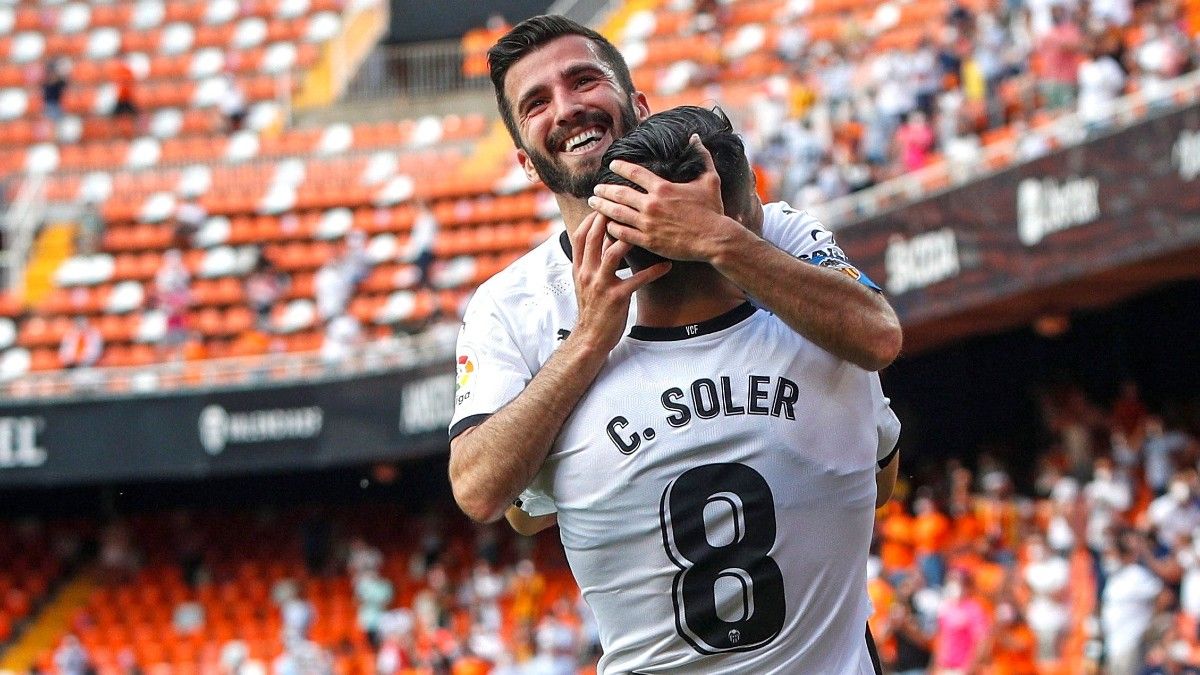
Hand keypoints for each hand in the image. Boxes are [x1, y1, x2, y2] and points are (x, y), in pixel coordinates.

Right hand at [569, 212, 670, 352]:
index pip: (580, 235)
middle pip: (594, 238)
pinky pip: (637, 280)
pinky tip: (666, 265)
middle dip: (608, 218)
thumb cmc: (593, 308)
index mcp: (579, 268)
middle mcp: (587, 273)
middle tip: (627, 205)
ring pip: (612, 253)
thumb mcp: (585, 283)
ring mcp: (601, 285)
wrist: (591, 337)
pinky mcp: (617, 298)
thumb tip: (604, 239)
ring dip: (629, 238)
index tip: (605, 204)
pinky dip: (654, 271)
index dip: (591, 218)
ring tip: (646, 228)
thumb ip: (592, 262)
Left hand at [587, 134, 743, 261]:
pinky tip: (606, 225)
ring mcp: (648, 224)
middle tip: (595, 189)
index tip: (612, 165)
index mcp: (663, 188)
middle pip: (619, 193)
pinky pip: (623, 234)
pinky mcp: (648, 241)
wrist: (715, 239)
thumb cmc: (713, 210)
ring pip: (617, 213)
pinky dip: (612, 229)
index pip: (635, 172)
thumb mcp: (710, 180)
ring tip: (593, 203)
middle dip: (604, 190)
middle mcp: (651, 204)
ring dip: (602, 207)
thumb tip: (696, 137)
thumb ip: (702, 157)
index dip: (620, 167)